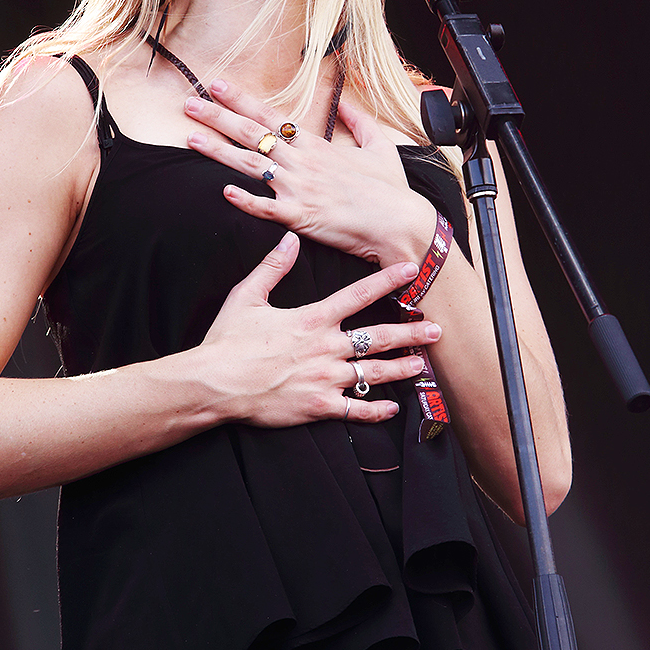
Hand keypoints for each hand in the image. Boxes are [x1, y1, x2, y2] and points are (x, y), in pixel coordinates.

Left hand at [184, 81, 434, 265]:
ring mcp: (298, 188)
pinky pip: (264, 207)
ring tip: (191, 137)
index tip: (217, 85)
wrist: (400, 223)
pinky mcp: (299, 217)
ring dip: (217, 150)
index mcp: (317, 145)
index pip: (271, 116)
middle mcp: (302, 162)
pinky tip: (222, 190)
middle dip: (217, 117)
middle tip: (189, 103)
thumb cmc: (391, 190)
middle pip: (251, 134)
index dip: (241, 100)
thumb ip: (359, 121)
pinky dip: (243, 199)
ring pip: (249, 165)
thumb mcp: (380, 146)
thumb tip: (346, 101)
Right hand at [200, 232, 441, 427]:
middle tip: (435, 329)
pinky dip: (375, 410)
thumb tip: (290, 240)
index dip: (388, 281)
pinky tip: (392, 408)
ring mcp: (324, 379)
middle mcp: (326, 348)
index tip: (411, 271)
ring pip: (373, 373)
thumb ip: (273, 267)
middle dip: (410, 333)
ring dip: (401, 368)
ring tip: (423, 364)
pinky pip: (354, 410)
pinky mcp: (317, 406)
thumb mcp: (247, 297)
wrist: (214, 383)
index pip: (358, 295)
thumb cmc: (228, 341)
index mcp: (312, 319)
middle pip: (378, 338)